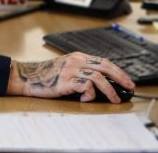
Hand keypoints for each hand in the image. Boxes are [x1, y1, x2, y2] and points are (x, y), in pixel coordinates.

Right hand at [6, 52, 134, 102]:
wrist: (28, 76)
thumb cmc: (46, 75)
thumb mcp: (66, 68)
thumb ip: (81, 70)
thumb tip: (102, 83)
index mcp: (77, 56)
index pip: (103, 61)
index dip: (117, 70)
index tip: (126, 80)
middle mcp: (75, 61)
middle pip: (104, 66)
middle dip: (120, 77)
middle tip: (129, 87)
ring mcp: (71, 70)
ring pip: (98, 77)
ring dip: (109, 90)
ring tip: (113, 99)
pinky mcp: (66, 81)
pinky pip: (85, 86)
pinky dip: (90, 95)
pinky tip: (85, 100)